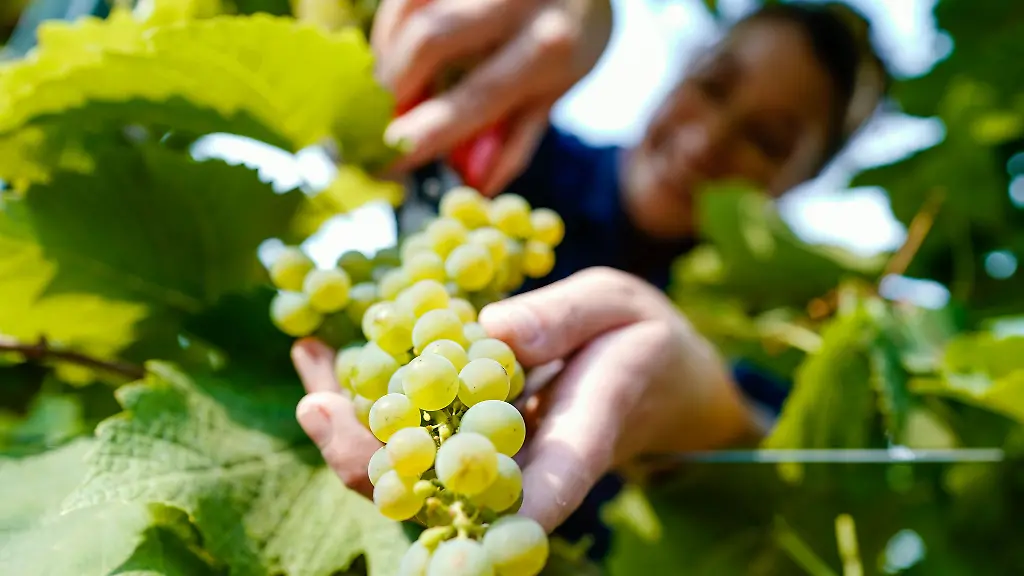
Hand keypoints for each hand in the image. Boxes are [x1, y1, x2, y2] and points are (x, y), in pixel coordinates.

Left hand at [293, 267, 760, 532]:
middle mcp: (525, 463)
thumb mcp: (620, 306)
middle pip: (451, 489)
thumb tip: (495, 330)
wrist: (650, 375)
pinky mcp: (466, 437)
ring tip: (307, 370)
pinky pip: (410, 434)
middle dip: (380, 463)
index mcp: (581, 438)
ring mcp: (492, 456)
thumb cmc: (641, 340)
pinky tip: (321, 357)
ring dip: (352, 431)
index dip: (506, 502)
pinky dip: (363, 400)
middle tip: (321, 411)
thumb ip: (566, 317)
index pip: (549, 481)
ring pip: (418, 470)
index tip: (468, 520)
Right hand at [372, 0, 612, 194]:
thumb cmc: (570, 39)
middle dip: (389, 87)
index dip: (422, 135)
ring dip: (387, 56)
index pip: (475, 99)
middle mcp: (516, 1)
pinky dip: (392, 28)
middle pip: (428, 41)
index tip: (382, 164)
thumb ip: (514, 139)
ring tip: (390, 88)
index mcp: (549, 48)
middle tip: (370, 122)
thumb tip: (474, 185)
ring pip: (409, 10)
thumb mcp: (555, 91)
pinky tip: (396, 50)